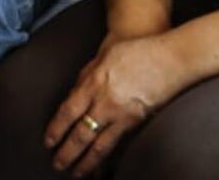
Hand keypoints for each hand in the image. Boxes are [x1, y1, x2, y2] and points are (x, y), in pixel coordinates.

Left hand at [44, 34, 184, 177]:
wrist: (169, 57)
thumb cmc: (136, 51)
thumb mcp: (104, 56)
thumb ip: (86, 76)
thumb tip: (73, 93)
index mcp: (93, 83)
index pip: (67, 112)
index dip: (56, 129)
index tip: (48, 141)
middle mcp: (105, 102)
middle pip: (80, 134)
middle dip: (67, 152)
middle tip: (57, 164)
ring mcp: (122, 115)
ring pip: (99, 146)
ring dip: (86, 163)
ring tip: (77, 173)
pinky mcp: (137, 123)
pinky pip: (118, 145)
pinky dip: (107, 159)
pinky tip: (102, 167)